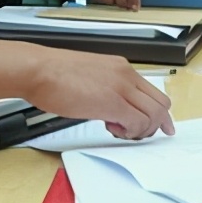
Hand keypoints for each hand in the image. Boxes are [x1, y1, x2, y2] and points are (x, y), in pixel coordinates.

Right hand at [34, 51, 173, 139]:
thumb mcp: (92, 77)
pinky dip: (130, 132)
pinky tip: (112, 129)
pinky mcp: (112, 102)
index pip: (154, 92)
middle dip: (154, 125)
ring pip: (153, 114)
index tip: (162, 126)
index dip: (160, 114)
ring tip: (119, 130)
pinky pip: (137, 122)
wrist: (39, 70)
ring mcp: (121, 87)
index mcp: (122, 68)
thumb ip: (108, 90)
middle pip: (160, 104)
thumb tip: (115, 110)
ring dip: (141, 130)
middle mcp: (126, 75)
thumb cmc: (55, 75)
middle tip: (137, 134)